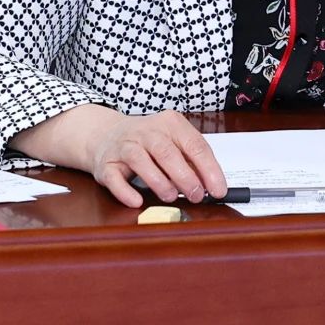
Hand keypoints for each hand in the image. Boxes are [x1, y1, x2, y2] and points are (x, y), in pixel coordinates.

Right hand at [86, 109, 227, 208]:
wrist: (106, 134)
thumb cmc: (147, 141)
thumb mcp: (173, 141)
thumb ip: (191, 160)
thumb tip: (210, 184)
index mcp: (170, 123)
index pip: (194, 144)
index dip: (209, 169)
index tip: (218, 189)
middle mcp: (147, 132)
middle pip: (168, 152)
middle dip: (185, 177)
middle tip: (196, 196)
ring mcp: (125, 146)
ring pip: (141, 161)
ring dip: (159, 183)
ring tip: (171, 197)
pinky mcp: (107, 164)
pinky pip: (115, 178)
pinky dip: (126, 191)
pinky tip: (138, 200)